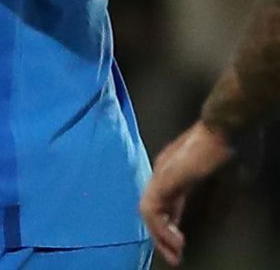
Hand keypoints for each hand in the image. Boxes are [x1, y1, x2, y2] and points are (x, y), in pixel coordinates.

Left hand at [140, 120, 237, 264]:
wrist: (227, 127)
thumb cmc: (233, 150)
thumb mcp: (232, 183)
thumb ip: (220, 200)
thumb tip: (216, 220)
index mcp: (180, 173)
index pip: (170, 203)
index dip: (173, 223)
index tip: (180, 242)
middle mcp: (166, 174)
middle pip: (156, 210)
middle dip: (163, 236)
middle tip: (174, 256)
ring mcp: (162, 176)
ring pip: (150, 212)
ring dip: (160, 236)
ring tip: (174, 254)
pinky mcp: (163, 180)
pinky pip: (151, 210)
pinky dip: (160, 228)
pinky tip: (174, 240)